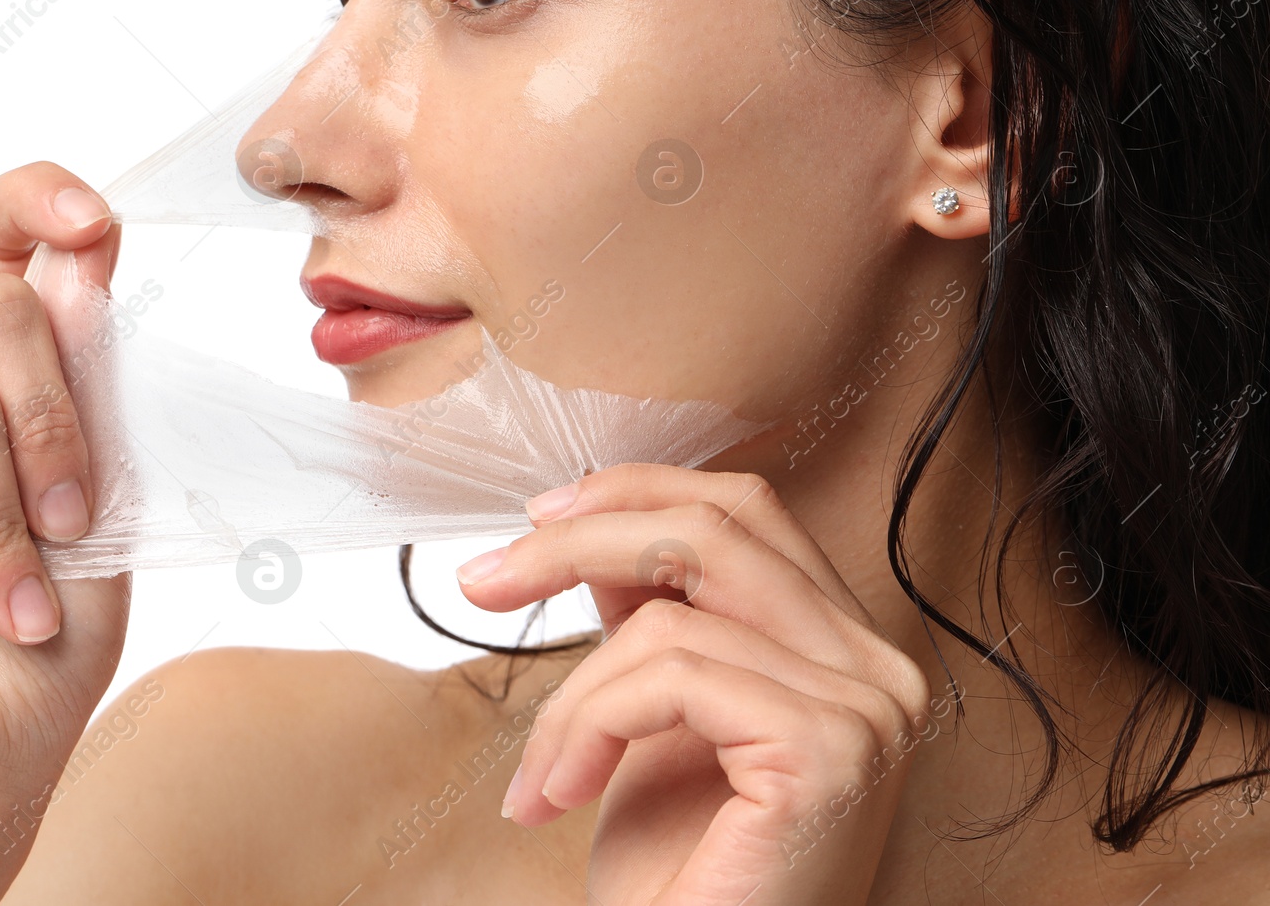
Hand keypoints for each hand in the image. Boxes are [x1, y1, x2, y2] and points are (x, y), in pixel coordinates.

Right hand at [0, 162, 128, 810]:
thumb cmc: (44, 634)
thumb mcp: (104, 509)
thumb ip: (91, 399)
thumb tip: (80, 273)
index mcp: (7, 377)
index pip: (1, 246)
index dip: (39, 203)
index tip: (95, 226)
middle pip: (0, 308)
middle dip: (61, 428)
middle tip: (73, 527)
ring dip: (8, 534)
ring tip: (13, 606)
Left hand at [456, 464, 933, 904]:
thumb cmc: (683, 875)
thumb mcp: (655, 716)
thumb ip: (651, 619)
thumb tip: (590, 525)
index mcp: (843, 646)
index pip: (746, 512)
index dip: (636, 492)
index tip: (538, 519)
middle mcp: (876, 666)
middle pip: (719, 528)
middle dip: (583, 539)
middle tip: (485, 581)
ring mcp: (865, 707)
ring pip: (669, 617)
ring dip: (571, 699)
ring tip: (543, 778)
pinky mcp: (829, 751)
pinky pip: (672, 676)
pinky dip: (589, 727)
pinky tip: (560, 795)